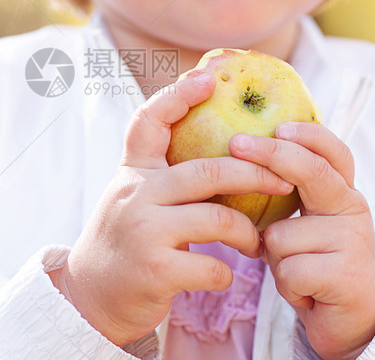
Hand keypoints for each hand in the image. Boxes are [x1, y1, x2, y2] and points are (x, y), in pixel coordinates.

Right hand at [48, 71, 295, 345]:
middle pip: (208, 171)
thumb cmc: (126, 242)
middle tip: (284, 181)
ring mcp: (144, 232)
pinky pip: (212, 266)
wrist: (89, 297)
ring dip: (247, 232)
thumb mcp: (133, 198)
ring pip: (218, 218)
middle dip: (256, 173)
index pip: (148, 121)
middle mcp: (135, 195)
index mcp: (132, 173)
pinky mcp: (155, 270)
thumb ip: (163, 176)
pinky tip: (225, 275)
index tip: (207, 78)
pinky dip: (227, 273)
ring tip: (255, 242)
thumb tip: (220, 149)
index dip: (177, 95)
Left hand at [229, 123, 374, 359]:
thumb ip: (283, 195)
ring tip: (295, 270)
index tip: (277, 126)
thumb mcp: (301, 223)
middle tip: (235, 143)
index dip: (307, 135)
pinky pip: (289, 269)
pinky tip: (304, 291)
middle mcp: (353, 207)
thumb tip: (234, 160)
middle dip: (271, 155)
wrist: (351, 318)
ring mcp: (353, 240)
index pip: (332, 152)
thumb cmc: (314, 261)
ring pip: (282, 235)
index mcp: (341, 190)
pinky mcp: (346, 275)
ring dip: (274, 257)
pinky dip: (285, 284)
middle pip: (312, 172)